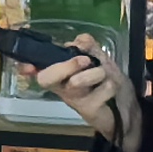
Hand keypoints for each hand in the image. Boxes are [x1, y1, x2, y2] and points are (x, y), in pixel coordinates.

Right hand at [32, 33, 141, 151]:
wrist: (126, 111)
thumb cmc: (108, 84)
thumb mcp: (100, 59)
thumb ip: (89, 46)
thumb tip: (79, 40)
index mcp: (61, 75)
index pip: (39, 70)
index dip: (28, 67)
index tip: (26, 66)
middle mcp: (62, 88)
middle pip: (46, 78)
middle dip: (66, 65)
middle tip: (85, 60)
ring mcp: (74, 100)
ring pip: (77, 81)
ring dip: (98, 72)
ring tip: (105, 77)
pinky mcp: (88, 110)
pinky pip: (102, 88)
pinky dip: (112, 84)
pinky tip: (111, 90)